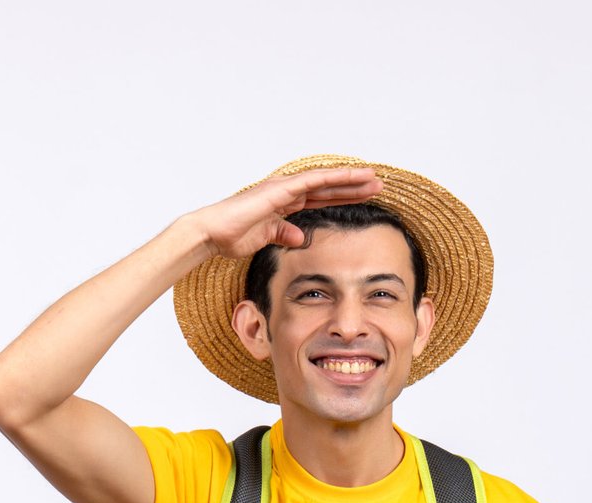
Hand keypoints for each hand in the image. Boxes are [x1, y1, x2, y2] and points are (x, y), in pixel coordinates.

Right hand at [182, 167, 382, 259]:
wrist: (213, 234)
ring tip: (374, 178)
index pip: (320, 198)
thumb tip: (299, 237)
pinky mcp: (281, 189)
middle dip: (353, 188)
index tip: (365, 198)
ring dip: (350, 179)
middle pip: (328, 188)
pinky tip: (352, 176)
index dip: (343, 197)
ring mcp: (284, 188)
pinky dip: (334, 177)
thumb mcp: (266, 238)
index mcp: (284, 204)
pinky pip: (313, 181)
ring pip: (325, 180)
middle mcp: (286, 192)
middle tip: (379, 185)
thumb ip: (283, 234)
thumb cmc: (232, 236)